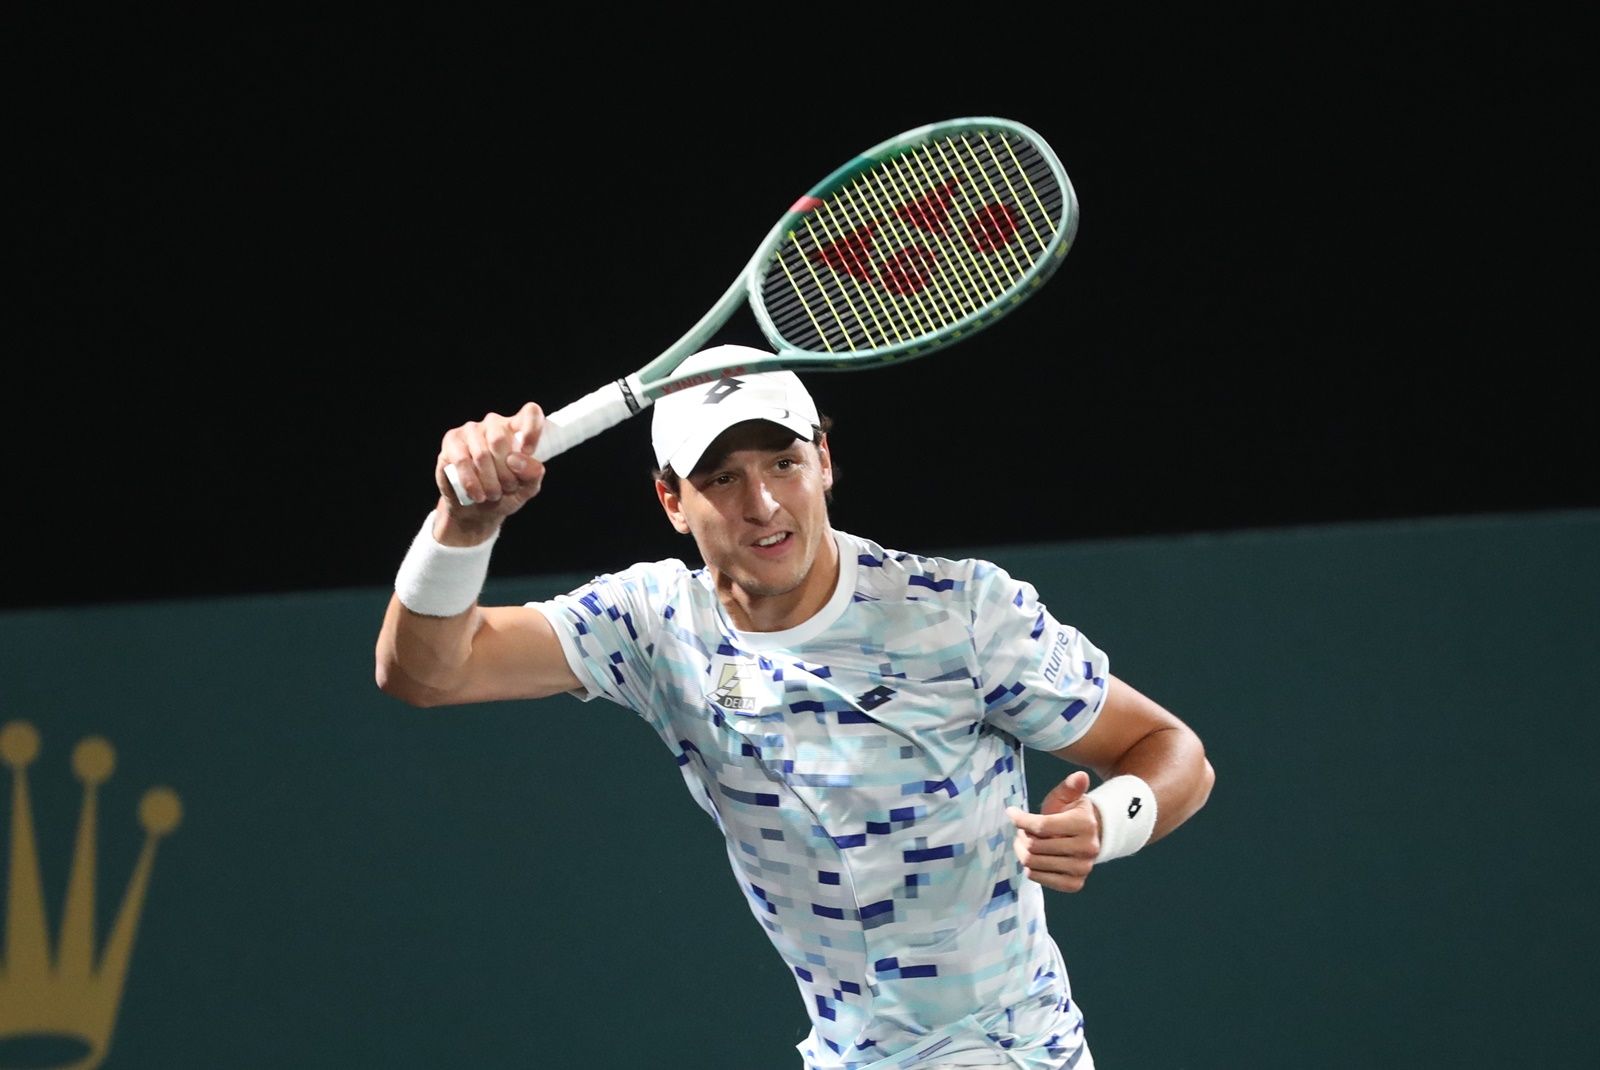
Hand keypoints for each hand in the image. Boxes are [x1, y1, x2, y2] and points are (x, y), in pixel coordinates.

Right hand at [436, 402, 547, 524]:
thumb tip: (517, 460)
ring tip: (493, 494)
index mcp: (518, 429)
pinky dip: (472, 482)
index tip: (529, 452)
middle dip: (506, 472)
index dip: (532, 430)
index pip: (530, 412)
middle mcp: (494, 424)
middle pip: (501, 439)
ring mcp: (472, 430)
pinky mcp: (452, 441)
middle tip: (507, 488)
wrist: (475, 510)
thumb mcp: (527, 488)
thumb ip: (533, 474)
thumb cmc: (504, 493)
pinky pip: (462, 461)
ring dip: (490, 481)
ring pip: (482, 454)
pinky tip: (477, 495)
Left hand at [1005, 770, 1099, 892]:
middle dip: (1022, 835)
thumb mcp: (1068, 797)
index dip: (1020, 819)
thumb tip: (1081, 776)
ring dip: (1023, 851)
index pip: (1041, 826)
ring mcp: (1082, 869)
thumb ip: (1070, 786)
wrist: (1088, 838)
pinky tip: (1035, 857)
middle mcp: (1087, 849)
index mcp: (1085, 825)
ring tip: (1026, 842)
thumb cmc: (1071, 814)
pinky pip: (1039, 878)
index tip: (1011, 812)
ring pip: (1033, 863)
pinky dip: (1031, 867)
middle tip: (1023, 830)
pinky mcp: (1075, 884)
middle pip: (1034, 846)